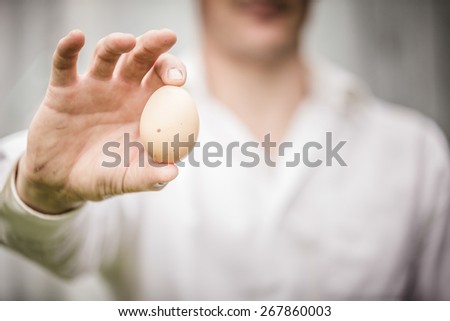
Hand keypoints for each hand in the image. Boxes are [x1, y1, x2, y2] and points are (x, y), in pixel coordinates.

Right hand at [16, 29, 184, 213]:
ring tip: (127, 41)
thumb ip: (149, 177)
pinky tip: (76, 37)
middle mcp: (124, 91)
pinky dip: (68, 48)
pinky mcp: (64, 89)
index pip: (166, 81)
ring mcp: (94, 87)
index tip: (178, 80)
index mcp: (146, 108)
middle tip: (167, 38)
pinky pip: (65, 63)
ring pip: (107, 54)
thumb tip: (172, 173)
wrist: (62, 181)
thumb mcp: (126, 180)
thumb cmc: (103, 177)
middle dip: (155, 46)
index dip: (175, 73)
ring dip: (116, 43)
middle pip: (143, 59)